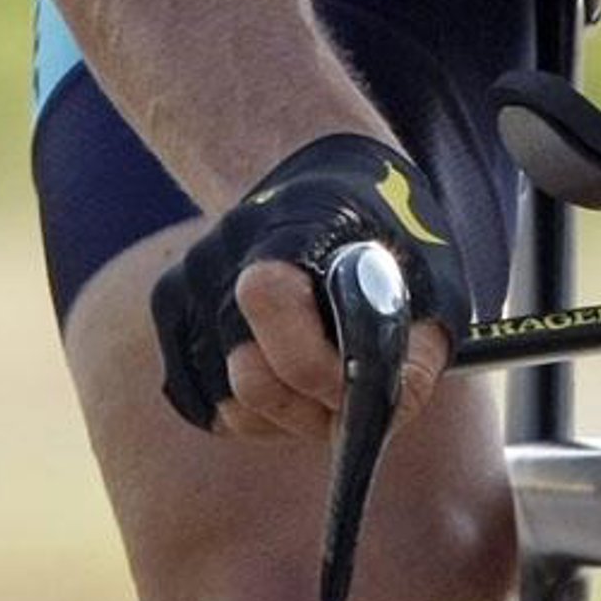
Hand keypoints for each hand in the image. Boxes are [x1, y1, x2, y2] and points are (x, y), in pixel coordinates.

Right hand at [150, 134, 471, 441]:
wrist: (337, 184)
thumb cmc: (393, 241)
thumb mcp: (432, 284)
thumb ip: (412, 355)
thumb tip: (372, 416)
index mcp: (295, 219)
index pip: (269, 297)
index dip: (316, 367)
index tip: (354, 383)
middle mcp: (229, 243)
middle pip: (249, 377)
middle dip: (304, 405)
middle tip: (341, 396)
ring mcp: (191, 274)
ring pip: (225, 404)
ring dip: (277, 414)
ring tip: (318, 378)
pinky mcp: (169, 306)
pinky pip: (202, 404)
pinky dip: (246, 410)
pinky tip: (282, 370)